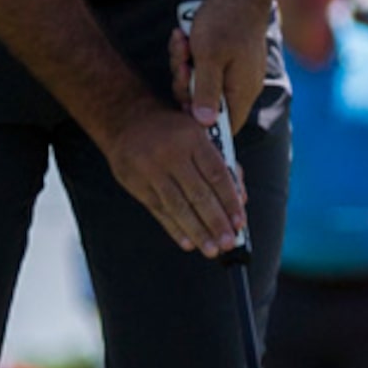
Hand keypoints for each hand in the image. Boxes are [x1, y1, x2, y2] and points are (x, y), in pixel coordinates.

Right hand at [101, 100, 246, 255]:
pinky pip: (158, 210)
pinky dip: (174, 228)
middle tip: (228, 242)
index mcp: (192, 137)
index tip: (240, 222)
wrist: (126, 117)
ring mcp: (151, 169)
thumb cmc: (174, 129)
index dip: (230, 201)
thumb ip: (223, 163)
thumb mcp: (200, 133)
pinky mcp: (135, 182)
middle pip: (199, 194)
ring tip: (211, 249)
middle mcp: (171, 153)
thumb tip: (240, 199)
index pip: (217, 175)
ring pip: (178, 206)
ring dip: (197, 231)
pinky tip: (188, 242)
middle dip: (216, 222)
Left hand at [171, 0, 271, 132]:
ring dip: (186, 65)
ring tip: (182, 43)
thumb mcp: (209, 58)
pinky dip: (193, 56)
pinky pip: (206, 68)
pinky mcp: (230, 61)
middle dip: (186, 84)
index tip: (183, 100)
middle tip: (181, 62)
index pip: (223, 126)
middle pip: (207, 104)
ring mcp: (237, 74)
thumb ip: (207, 92)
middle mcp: (242, 88)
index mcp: (241, 92)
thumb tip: (205, 123)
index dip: (199, 121)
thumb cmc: (225, 22)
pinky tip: (185, 38)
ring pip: (202, 83)